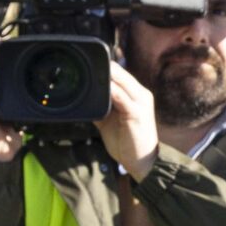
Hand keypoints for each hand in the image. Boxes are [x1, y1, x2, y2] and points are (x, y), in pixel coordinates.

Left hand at [95, 58, 160, 177]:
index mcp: (136, 94)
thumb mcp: (110, 121)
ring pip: (122, 81)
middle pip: (121, 73)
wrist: (142, 162)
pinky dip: (111, 91)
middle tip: (85, 62)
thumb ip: (101, 108)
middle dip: (104, 67)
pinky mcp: (137, 113)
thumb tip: (84, 100)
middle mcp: (141, 95)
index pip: (120, 74)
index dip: (105, 67)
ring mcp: (140, 103)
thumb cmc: (127, 141)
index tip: (88, 63)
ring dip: (107, 75)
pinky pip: (122, 97)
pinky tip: (101, 87)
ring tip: (90, 70)